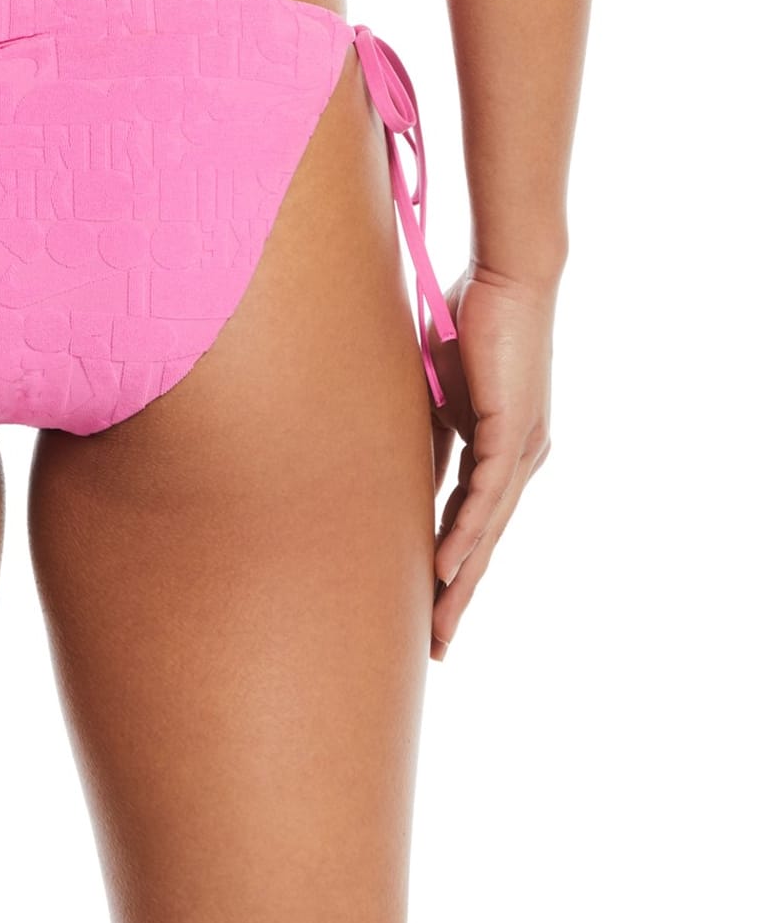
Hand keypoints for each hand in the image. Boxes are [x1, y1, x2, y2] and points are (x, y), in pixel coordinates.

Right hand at [425, 262, 555, 660]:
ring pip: (488, 530)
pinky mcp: (513, 431)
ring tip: (438, 625)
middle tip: (435, 644)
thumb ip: (423, 432)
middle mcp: (520, 458)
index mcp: (500, 449)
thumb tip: (399, 469)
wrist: (504, 278)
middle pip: (484, 542)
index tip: (425, 606)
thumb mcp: (433, 391)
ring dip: (462, 582)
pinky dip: (466, 536)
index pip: (471, 522)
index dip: (449, 567)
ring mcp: (522, 448)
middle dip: (458, 596)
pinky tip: (447, 571)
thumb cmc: (468, 319)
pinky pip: (487, 496)